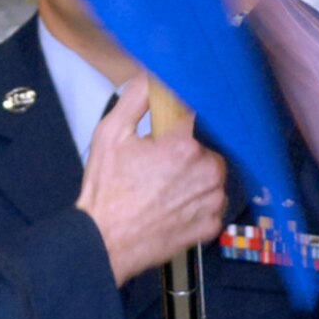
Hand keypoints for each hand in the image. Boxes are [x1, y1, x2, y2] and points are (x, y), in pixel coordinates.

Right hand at [76, 77, 225, 283]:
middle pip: (208, 146)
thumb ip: (136, 98)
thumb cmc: (107, 190)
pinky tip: (174, 203)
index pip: (200, 114)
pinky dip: (198, 201)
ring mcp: (211, 201)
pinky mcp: (211, 225)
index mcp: (185, 145)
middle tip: (162, 160)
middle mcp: (207, 172)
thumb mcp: (110, 134)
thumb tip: (152, 77)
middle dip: (189, 149)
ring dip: (197, 175)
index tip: (175, 123)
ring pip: (213, 175)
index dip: (185, 118)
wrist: (104, 242)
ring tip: (166, 184)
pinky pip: (213, 202)